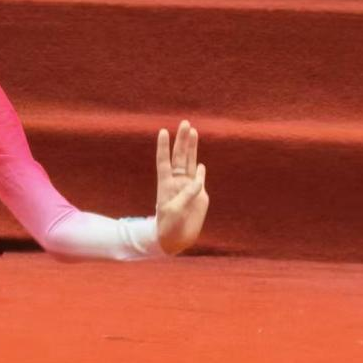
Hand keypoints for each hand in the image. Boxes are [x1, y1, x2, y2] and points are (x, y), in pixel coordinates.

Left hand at [154, 119, 208, 255]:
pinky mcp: (199, 196)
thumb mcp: (173, 211)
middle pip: (179, 157)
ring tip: (192, 132)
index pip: (164, 161)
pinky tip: (199, 163)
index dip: (163, 147)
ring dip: (191, 148)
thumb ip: (186, 194)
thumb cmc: (168, 226)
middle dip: (182, 140)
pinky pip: (199, 179)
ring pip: (189, 163)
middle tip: (185, 123)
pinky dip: (199, 171)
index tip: (163, 131)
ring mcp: (187, 187)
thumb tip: (199, 178)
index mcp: (165, 184)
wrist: (174, 240)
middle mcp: (176, 182)